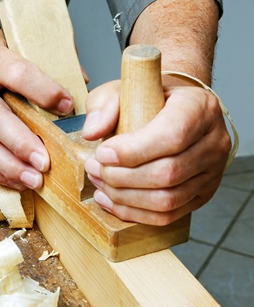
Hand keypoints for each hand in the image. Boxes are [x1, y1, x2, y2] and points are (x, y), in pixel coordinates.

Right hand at [0, 26, 72, 188]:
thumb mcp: (15, 44)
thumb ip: (48, 63)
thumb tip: (83, 85)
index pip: (17, 74)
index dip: (43, 92)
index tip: (66, 106)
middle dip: (22, 144)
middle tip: (45, 162)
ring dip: (9, 166)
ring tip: (34, 180)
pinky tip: (17, 180)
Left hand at [82, 80, 230, 224]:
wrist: (172, 111)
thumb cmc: (147, 100)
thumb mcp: (122, 90)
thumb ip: (104, 105)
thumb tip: (92, 132)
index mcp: (199, 108)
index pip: (172, 136)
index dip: (132, 151)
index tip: (101, 153)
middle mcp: (214, 141)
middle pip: (168, 173)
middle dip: (121, 177)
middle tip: (94, 168)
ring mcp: (212, 172)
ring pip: (167, 199)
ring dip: (124, 197)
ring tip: (99, 182)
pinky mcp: (202, 195)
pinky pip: (168, 215)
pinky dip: (133, 213)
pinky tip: (110, 200)